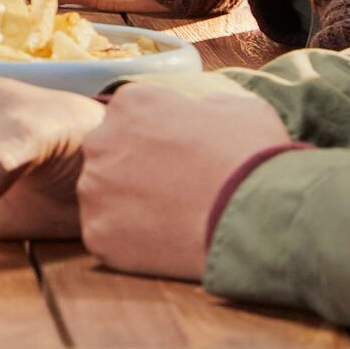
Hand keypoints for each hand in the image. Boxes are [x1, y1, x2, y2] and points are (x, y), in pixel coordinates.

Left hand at [76, 83, 294, 280]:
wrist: (255, 216)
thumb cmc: (253, 158)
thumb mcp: (238, 108)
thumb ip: (204, 105)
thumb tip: (200, 113)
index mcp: (131, 103)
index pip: (130, 118)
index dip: (157, 139)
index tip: (179, 158)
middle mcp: (101, 140)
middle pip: (109, 155)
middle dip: (134, 170)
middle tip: (172, 191)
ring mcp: (94, 189)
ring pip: (102, 196)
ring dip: (128, 206)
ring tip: (169, 221)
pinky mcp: (97, 233)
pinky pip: (105, 236)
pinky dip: (128, 243)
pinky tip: (161, 245)